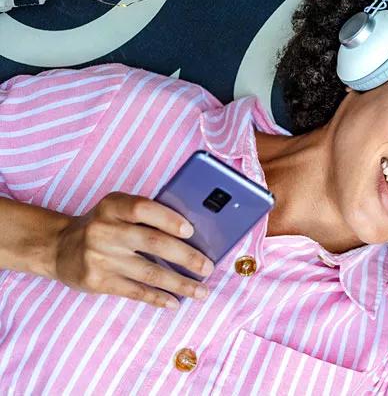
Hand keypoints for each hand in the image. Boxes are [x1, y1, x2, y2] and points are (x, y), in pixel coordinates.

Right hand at [55, 191, 213, 308]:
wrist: (59, 248)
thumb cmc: (105, 225)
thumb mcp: (118, 210)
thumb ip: (148, 215)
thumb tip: (196, 234)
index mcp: (113, 206)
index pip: (142, 209)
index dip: (168, 219)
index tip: (191, 231)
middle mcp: (104, 230)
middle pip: (153, 243)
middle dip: (186, 257)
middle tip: (209, 268)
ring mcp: (99, 257)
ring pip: (149, 272)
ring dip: (180, 284)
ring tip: (202, 291)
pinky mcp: (97, 282)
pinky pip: (135, 291)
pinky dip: (158, 298)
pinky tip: (176, 302)